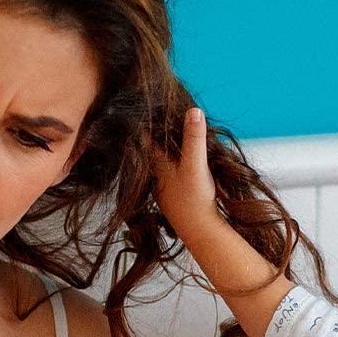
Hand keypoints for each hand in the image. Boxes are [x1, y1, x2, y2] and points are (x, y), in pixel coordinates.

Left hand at [152, 106, 219, 243]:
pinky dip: (168, 160)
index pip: (144, 136)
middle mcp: (155, 173)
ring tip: (164, 131)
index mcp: (157, 163)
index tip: (138, 104)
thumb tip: (194, 110)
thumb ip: (194, 138)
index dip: (142, 120)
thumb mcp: (196, 165)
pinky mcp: (170, 194)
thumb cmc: (195, 199)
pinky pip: (165, 171)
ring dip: (160, 147)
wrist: (199, 231)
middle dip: (151, 131)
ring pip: (157, 160)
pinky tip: (174, 159)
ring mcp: (161, 185)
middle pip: (149, 147)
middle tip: (152, 112)